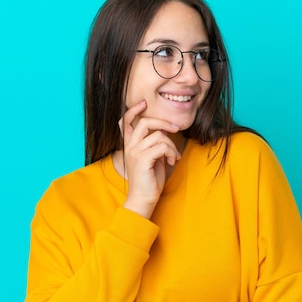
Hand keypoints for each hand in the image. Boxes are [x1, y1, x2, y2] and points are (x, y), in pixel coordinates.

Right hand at [119, 100, 180, 218]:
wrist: (143, 199)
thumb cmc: (149, 179)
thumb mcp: (151, 158)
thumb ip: (153, 143)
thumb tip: (164, 131)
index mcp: (129, 145)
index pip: (125, 121)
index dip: (133, 110)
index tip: (143, 103)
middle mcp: (129, 146)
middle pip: (145, 122)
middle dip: (163, 122)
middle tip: (175, 129)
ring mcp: (135, 152)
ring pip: (158, 135)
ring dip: (172, 145)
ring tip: (174, 156)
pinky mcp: (143, 159)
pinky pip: (162, 146)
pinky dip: (172, 152)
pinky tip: (173, 161)